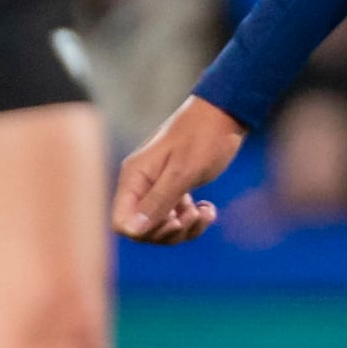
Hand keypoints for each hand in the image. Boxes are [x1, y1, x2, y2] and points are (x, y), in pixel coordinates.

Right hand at [113, 95, 246, 244]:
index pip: (121, 222)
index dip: (145, 232)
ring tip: (204, 211)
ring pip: (162, 228)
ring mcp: (157, 188)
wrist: (225, 115)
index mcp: (135, 178)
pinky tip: (208, 209)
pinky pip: (177, 218)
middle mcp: (141, 185)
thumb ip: (158, 201)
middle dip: (169, 232)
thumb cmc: (203, 137)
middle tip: (192, 214)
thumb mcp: (183, 172)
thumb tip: (132, 231)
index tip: (173, 221)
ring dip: (185, 229)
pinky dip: (193, 221)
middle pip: (142, 231)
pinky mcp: (174, 190)